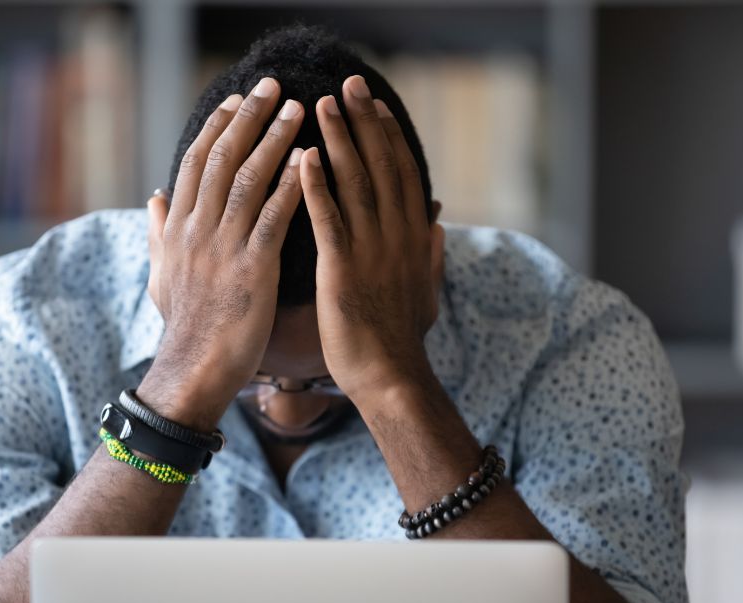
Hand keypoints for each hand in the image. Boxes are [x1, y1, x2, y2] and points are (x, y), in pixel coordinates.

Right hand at [140, 77, 304, 429]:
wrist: (194, 368)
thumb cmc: (184, 325)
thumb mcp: (161, 274)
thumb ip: (157, 232)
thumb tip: (153, 197)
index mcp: (178, 228)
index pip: (196, 162)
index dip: (217, 127)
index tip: (236, 99)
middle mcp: (197, 229)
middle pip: (222, 158)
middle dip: (248, 118)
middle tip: (272, 86)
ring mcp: (223, 247)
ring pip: (247, 179)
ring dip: (274, 140)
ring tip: (298, 110)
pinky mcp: (252, 269)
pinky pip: (273, 218)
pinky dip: (291, 186)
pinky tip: (310, 160)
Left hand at [299, 74, 444, 402]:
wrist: (391, 378)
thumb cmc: (402, 339)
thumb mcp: (427, 293)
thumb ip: (431, 257)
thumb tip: (439, 228)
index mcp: (414, 239)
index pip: (403, 175)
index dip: (389, 136)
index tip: (375, 106)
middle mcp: (397, 236)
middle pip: (382, 166)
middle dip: (364, 122)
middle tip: (348, 84)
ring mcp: (371, 251)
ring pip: (356, 183)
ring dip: (339, 141)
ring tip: (321, 106)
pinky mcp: (343, 270)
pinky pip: (329, 219)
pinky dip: (316, 187)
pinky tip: (302, 159)